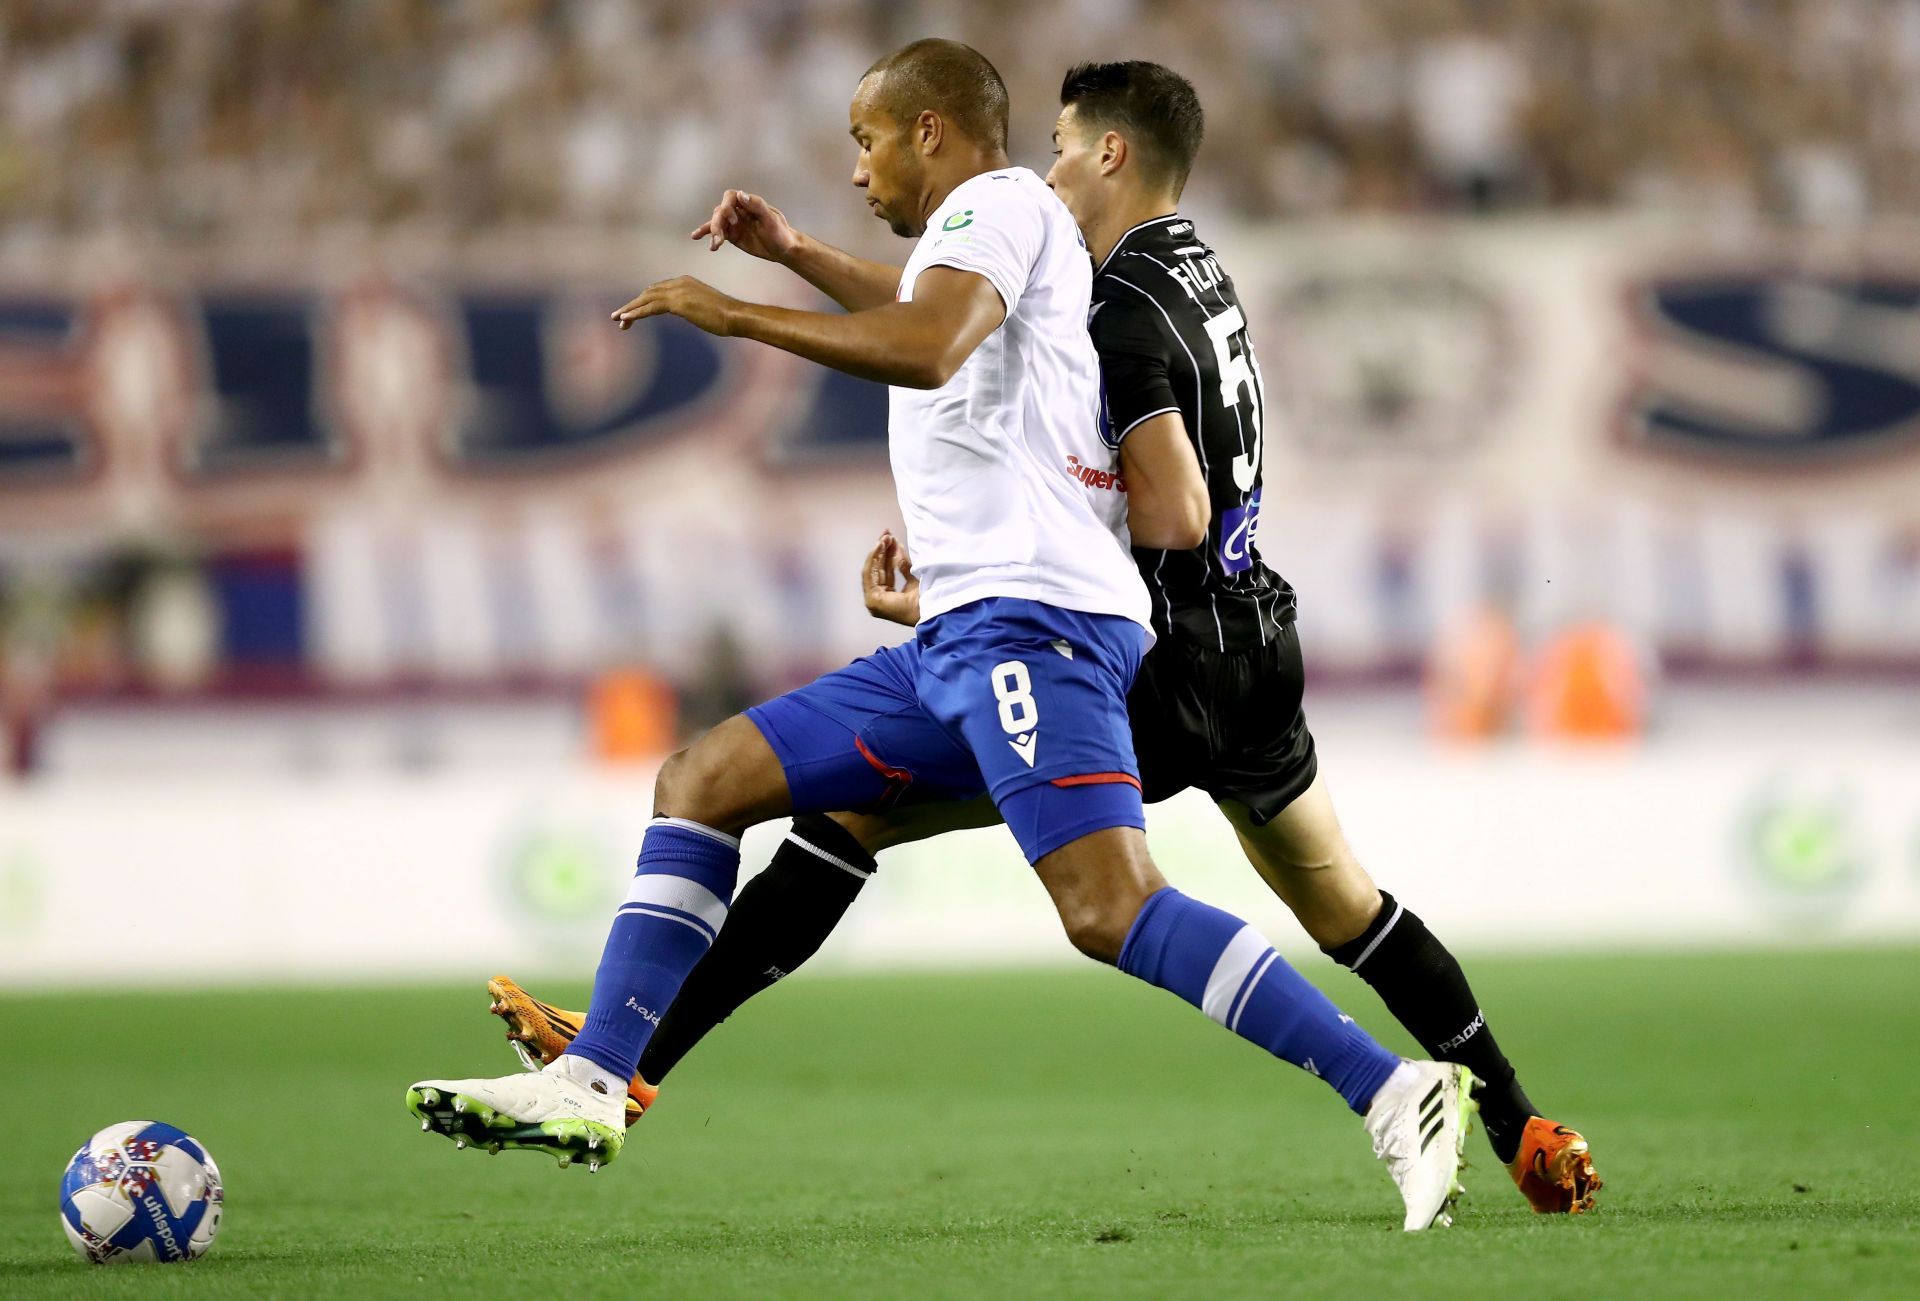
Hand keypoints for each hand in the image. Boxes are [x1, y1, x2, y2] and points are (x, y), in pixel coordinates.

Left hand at [611, 277, 739, 334]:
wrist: (735, 316)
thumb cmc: (726, 316)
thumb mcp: (706, 308)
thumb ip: (694, 307)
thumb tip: (693, 313)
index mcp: (685, 282)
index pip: (658, 289)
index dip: (643, 300)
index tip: (633, 311)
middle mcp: (679, 283)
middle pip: (649, 292)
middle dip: (633, 305)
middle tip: (618, 316)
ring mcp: (677, 292)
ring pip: (646, 299)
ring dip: (629, 309)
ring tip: (616, 318)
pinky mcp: (677, 303)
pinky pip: (650, 308)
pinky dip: (636, 313)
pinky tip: (625, 320)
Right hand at [691, 190, 798, 261]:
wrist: (783, 248)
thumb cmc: (780, 232)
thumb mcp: (771, 218)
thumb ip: (756, 205)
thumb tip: (740, 194)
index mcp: (747, 203)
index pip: (730, 197)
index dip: (727, 206)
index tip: (732, 219)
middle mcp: (738, 211)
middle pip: (720, 212)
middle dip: (718, 224)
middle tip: (720, 237)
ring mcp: (733, 223)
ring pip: (717, 222)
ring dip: (712, 232)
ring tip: (715, 244)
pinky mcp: (732, 235)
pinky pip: (717, 233)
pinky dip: (707, 234)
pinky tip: (696, 237)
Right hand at [862, 530, 919, 625]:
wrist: (930, 610)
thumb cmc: (926, 598)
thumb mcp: (913, 576)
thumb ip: (902, 564)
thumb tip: (896, 546)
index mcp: (889, 597)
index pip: (885, 572)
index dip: (887, 554)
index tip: (891, 538)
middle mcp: (879, 599)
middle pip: (878, 570)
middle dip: (882, 550)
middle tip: (887, 533)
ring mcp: (874, 601)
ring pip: (872, 570)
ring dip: (878, 552)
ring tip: (885, 537)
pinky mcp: (872, 599)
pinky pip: (869, 574)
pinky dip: (873, 558)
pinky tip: (879, 545)